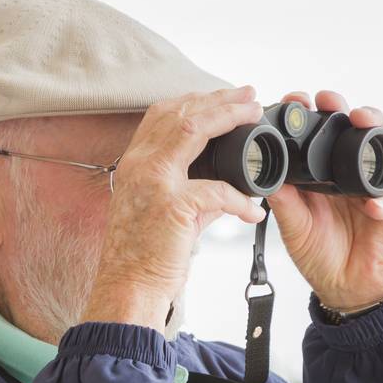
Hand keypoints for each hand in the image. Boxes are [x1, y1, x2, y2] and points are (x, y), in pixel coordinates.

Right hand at [84, 86, 268, 330]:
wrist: (128, 288)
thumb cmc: (143, 255)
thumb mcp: (164, 213)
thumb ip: (195, 191)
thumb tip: (230, 186)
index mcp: (134, 165)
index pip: (161, 115)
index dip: (195, 100)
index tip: (224, 97)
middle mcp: (139, 166)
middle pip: (179, 113)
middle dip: (218, 98)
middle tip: (249, 94)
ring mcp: (153, 183)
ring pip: (193, 129)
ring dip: (228, 117)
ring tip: (254, 114)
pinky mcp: (172, 206)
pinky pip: (217, 190)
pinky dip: (241, 199)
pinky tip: (254, 209)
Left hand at [267, 90, 382, 310]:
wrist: (347, 288)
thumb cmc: (320, 254)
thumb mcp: (294, 228)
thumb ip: (284, 202)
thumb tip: (266, 177)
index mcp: (322, 174)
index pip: (318, 135)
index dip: (309, 116)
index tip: (294, 101)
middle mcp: (350, 172)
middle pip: (353, 130)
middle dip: (342, 109)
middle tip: (328, 100)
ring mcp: (375, 185)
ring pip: (381, 148)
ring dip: (373, 130)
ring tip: (361, 121)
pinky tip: (371, 204)